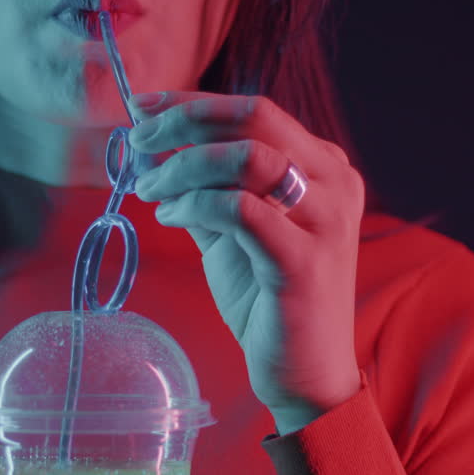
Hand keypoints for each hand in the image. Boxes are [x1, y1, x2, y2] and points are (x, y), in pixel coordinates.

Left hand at [126, 91, 364, 432]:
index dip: (193, 102)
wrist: (304, 371)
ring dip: (185, 167)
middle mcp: (333, 182)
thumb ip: (204, 187)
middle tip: (140, 143)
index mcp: (322, 166)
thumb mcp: (231, 230)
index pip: (255, 110)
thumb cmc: (269, 298)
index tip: (142, 107)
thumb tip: (154, 150)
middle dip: (185, 122)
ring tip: (152, 190)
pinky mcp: (304, 261)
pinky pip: (241, 210)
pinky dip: (196, 206)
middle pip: (256, 119)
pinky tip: (172, 218)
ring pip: (248, 159)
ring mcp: (325, 220)